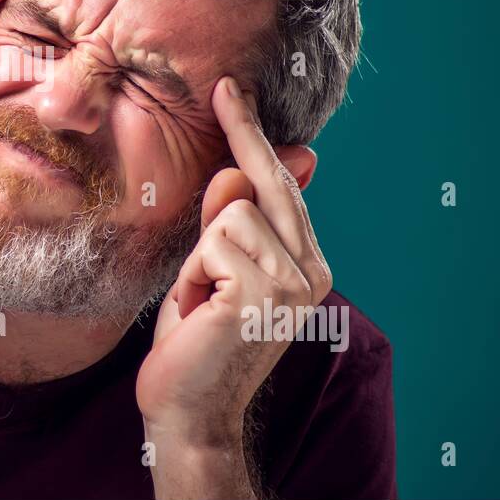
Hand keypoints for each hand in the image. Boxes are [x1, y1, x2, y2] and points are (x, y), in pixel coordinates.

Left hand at [136, 75, 331, 458]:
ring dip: (198, 255)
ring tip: (200, 299)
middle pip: (266, 181)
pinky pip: (213, 241)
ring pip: (228, 211)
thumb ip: (225, 224)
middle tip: (223, 87)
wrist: (187, 413)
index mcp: (305, 266)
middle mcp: (311, 271)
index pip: (280, 189)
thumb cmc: (192, 343)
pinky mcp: (265, 293)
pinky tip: (200, 310)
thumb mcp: (208, 272)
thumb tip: (236, 170)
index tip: (233, 91)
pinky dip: (193, 273)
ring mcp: (295, 283)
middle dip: (241, 133)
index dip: (255, 139)